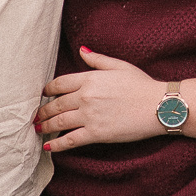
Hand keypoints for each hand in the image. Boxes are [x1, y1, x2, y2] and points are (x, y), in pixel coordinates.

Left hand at [36, 49, 165, 150]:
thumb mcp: (119, 66)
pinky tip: (48, 146)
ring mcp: (89, 116)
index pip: (59, 84)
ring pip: (59, 122)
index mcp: (90, 78)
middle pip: (55, 104)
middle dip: (43, 111)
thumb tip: (81, 50)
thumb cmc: (141, 85)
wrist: (158, 106)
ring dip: (45, 126)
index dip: (48, 90)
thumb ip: (97, 59)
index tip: (44, 95)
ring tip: (38, 129)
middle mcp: (85, 96)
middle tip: (36, 116)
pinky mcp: (96, 133)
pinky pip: (70, 140)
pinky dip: (57, 144)